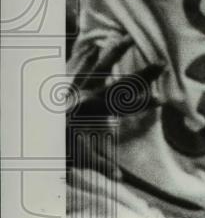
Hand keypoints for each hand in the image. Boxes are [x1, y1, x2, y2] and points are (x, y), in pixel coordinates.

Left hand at [68, 36, 163, 179]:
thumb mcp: (80, 156)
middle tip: (159, 63)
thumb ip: (102, 165)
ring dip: (113, 51)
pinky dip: (84, 54)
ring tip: (125, 38)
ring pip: (98, 64)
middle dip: (142, 73)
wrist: (29, 131)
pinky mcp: (61, 81)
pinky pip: (75, 63)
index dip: (146, 104)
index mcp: (95, 111)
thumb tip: (120, 179)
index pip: (128, 107)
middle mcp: (88, 93)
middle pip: (122, 81)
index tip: (162, 100)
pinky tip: (90, 46)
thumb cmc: (55, 143)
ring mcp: (74, 84)